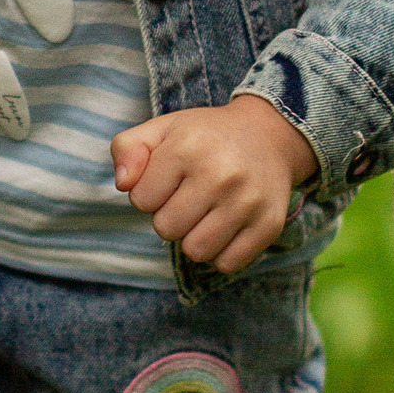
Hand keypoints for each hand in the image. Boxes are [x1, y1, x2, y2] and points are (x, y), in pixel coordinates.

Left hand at [112, 95, 317, 274]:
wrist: (269, 136)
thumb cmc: (206, 137)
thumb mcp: (162, 128)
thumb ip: (127, 148)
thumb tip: (124, 184)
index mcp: (188, 147)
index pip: (141, 200)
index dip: (149, 193)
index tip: (169, 179)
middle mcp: (220, 174)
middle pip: (166, 229)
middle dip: (170, 217)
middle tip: (189, 197)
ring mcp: (247, 202)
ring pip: (196, 252)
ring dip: (194, 238)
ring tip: (206, 213)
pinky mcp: (268, 225)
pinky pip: (227, 263)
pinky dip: (221, 253)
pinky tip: (226, 227)